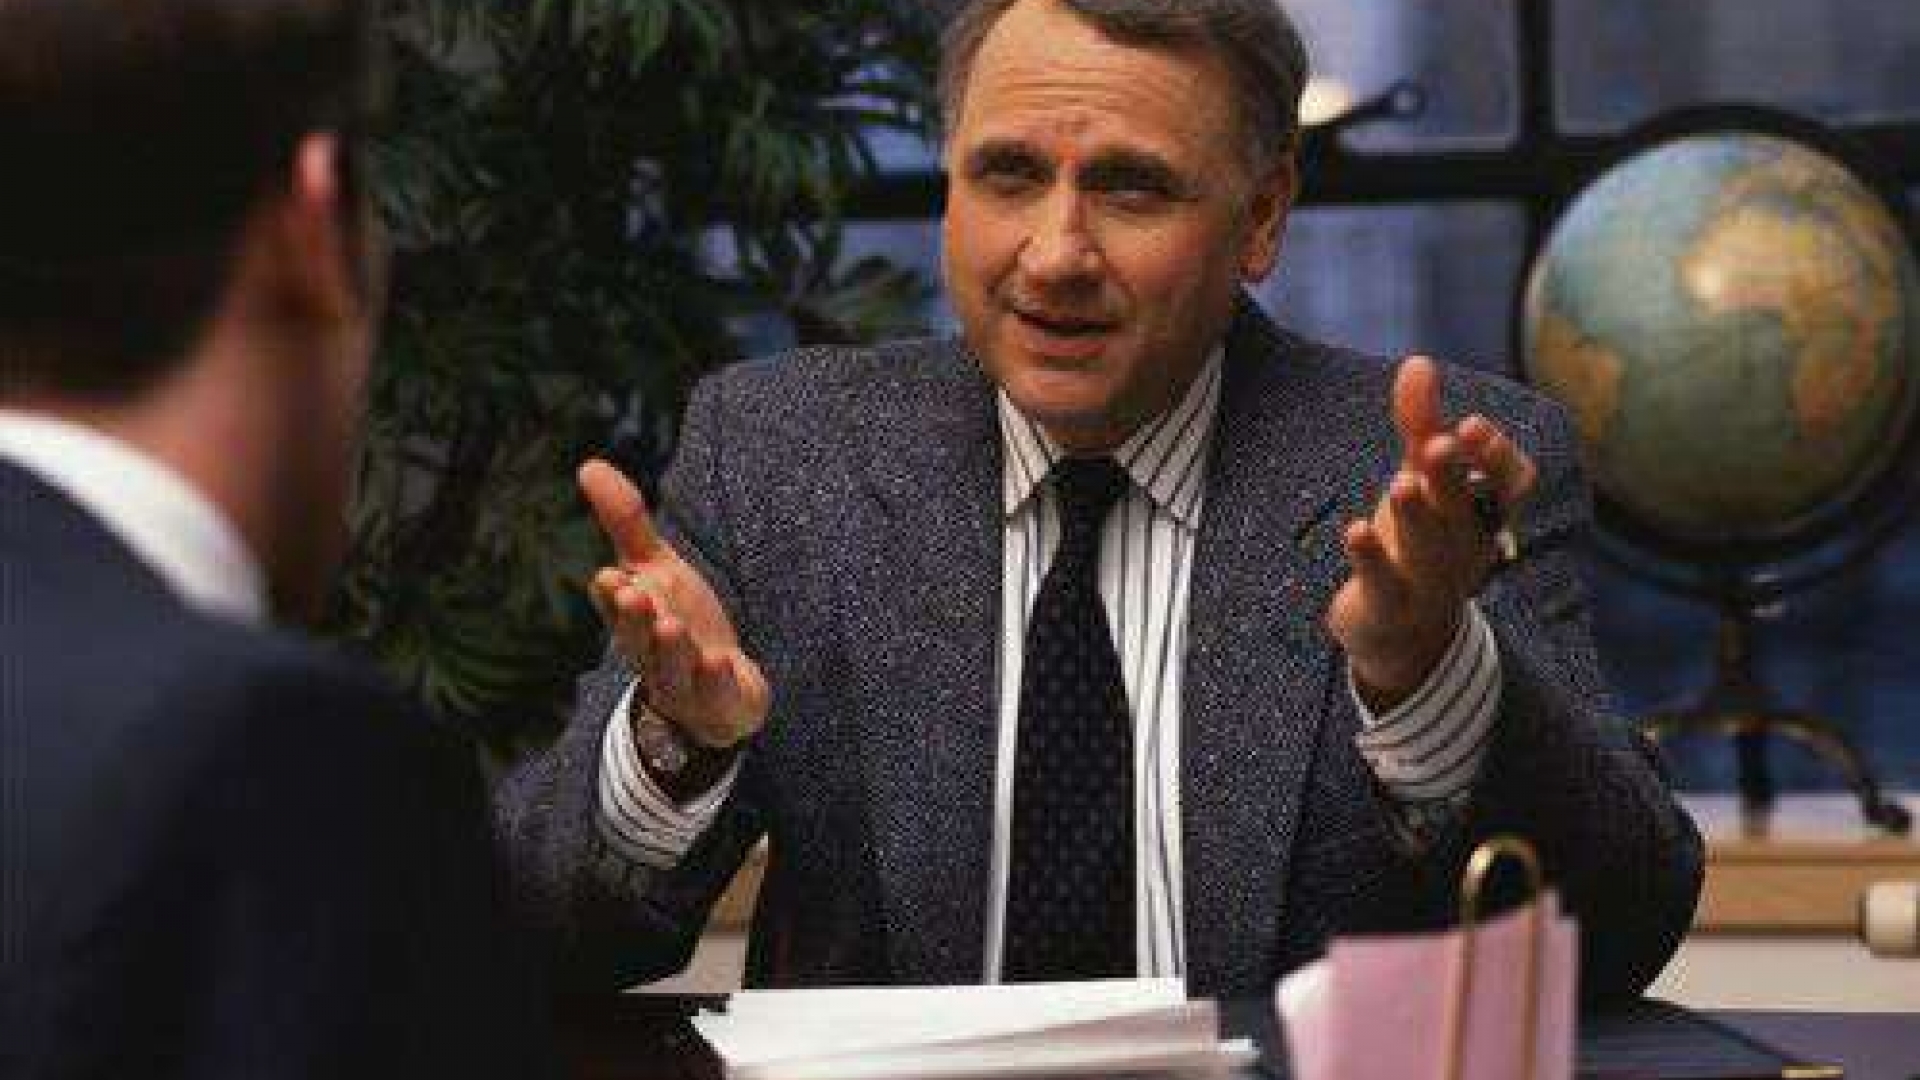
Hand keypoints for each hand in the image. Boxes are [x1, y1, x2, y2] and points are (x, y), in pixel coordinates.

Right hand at [578, 459, 768, 748]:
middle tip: (634, 594)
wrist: (717, 693)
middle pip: (637, 637)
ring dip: (670, 648)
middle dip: (635, 619)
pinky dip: (714, 678)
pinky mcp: (719, 699)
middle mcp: (652, 651)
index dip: (611, 596)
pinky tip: (717, 662)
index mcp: (633, 619)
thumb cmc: (679, 620)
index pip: (614, 607)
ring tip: (671, 625)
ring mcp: (684, 680)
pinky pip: (715, 692)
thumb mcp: (657, 568)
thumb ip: (626, 522)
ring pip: (672, 667)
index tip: (609, 576)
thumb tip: (588, 464)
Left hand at [1326, 357, 1537, 709]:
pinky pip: (1384, 585)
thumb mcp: (1420, 479)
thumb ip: (1420, 423)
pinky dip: (1370, 558)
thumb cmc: (1419, 539)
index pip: (1510, 486)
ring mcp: (1430, 583)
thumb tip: (1418, 360)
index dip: (1495, 458)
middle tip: (1438, 442)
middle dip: (1451, 477)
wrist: (1403, 634)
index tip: (1469, 425)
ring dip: (1418, 516)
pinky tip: (1355, 529)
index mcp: (1482, 514)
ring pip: (1429, 549)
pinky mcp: (1388, 608)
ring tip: (1402, 482)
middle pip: (1464, 510)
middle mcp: (1463, 548)